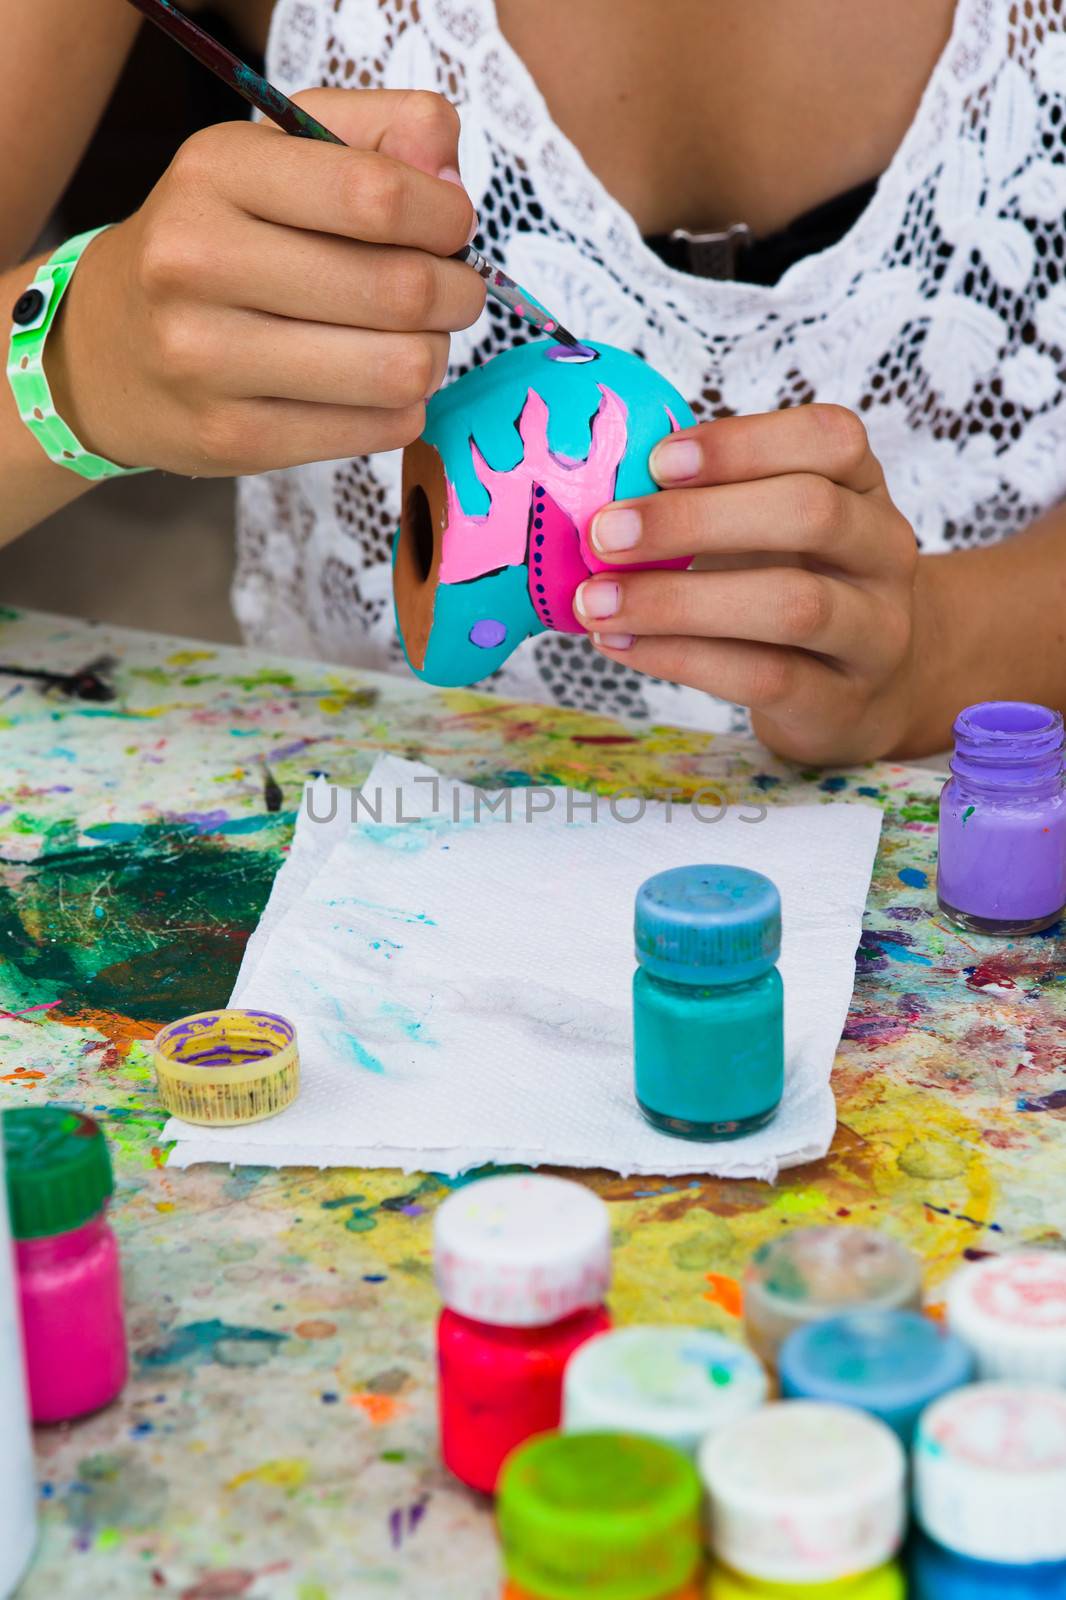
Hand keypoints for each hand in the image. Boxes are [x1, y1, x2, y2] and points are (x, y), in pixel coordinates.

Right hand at [46, 90, 484, 475]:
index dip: (445, 217)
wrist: (106, 349)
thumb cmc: (220, 241)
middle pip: (400, 290)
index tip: (452, 228)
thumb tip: (450, 184)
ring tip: (412, 341)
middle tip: (452, 294)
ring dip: (433, 356)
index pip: (376, 193)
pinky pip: (377, 429)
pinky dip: (402, 409)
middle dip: (456, 293)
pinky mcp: (233, 438)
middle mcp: (198, 261)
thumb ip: (379, 135)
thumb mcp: (278, 155)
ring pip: (399, 370)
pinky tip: (375, 388)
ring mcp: (207, 359)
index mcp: (218, 171)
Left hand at [574, 405, 922, 763]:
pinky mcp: (841, 702)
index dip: (744, 443)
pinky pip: (763, 677)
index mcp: (862, 487)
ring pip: (792, 605)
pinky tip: (621, 645)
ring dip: (678, 601)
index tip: (658, 461)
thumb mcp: (768, 529)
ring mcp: (875, 631)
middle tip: (605, 535)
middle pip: (811, 513)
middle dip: (695, 520)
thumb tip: (599, 500)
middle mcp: (883, 551)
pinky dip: (680, 658)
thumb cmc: (791, 586)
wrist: (863, 692)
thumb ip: (707, 502)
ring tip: (598, 602)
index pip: (832, 438)